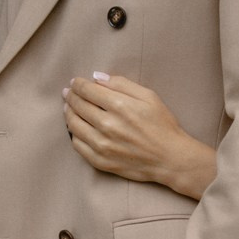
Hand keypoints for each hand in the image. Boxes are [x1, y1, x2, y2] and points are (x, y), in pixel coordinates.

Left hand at [64, 73, 216, 198]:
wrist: (170, 158)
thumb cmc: (162, 125)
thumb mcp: (149, 96)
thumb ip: (122, 84)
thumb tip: (97, 77)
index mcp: (119, 106)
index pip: (87, 90)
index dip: (78, 84)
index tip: (75, 82)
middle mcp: (107, 126)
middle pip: (78, 106)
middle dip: (70, 96)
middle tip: (68, 93)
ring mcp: (102, 145)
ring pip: (73, 125)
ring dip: (68, 113)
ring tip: (69, 108)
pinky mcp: (100, 161)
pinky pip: (77, 145)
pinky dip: (73, 134)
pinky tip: (76, 128)